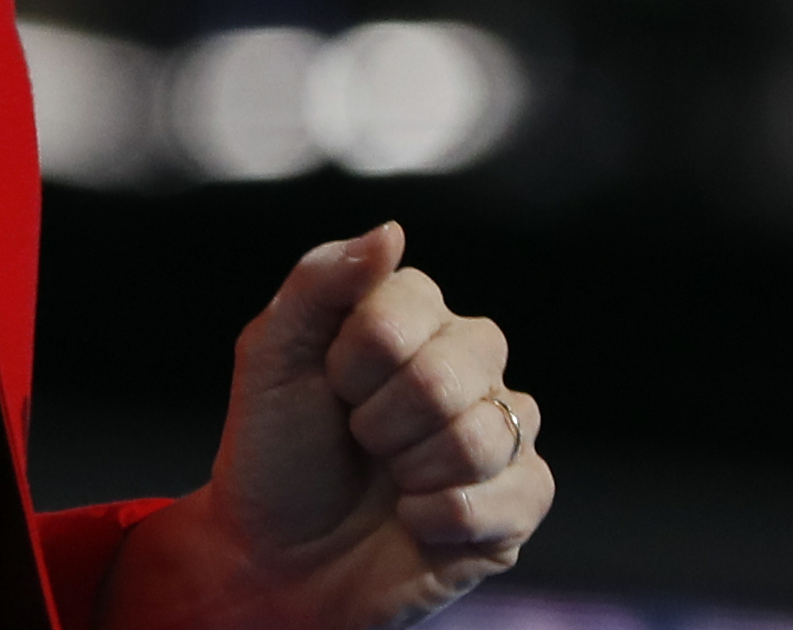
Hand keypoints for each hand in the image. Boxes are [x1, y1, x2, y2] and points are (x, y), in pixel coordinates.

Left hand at [99, 224, 551, 629]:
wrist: (278, 561)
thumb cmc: (275, 454)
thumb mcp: (271, 357)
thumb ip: (321, 282)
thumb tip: (391, 231)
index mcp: (413, 313)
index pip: (410, 303)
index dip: (355, 359)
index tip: (329, 386)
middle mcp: (467, 361)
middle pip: (453, 370)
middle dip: (382, 420)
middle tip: (358, 439)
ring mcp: (499, 429)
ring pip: (485, 434)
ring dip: (413, 471)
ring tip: (388, 480)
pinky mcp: (518, 500)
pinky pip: (521, 490)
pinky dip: (446, 518)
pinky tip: (415, 521)